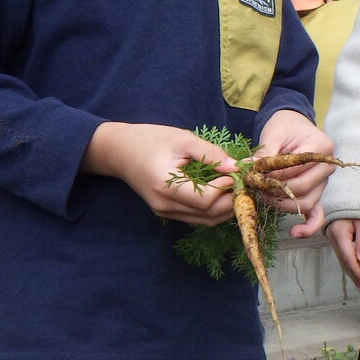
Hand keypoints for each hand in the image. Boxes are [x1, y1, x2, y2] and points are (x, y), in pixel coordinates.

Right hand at [81, 122, 237, 224]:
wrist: (119, 151)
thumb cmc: (150, 140)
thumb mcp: (183, 139)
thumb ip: (210, 154)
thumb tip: (236, 168)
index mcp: (166, 187)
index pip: (206, 200)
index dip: (226, 190)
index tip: (235, 173)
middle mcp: (165, 206)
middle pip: (208, 215)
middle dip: (230, 202)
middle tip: (241, 182)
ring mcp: (164, 212)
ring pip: (204, 221)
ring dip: (224, 208)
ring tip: (233, 187)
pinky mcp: (166, 212)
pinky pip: (196, 217)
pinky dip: (212, 209)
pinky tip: (220, 192)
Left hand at [255, 110, 335, 236]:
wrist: (293, 125)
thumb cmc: (284, 127)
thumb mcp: (272, 135)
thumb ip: (263, 155)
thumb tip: (244, 170)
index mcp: (321, 147)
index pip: (295, 170)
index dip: (271, 176)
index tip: (252, 176)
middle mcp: (327, 167)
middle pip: (302, 188)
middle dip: (274, 190)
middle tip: (254, 186)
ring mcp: (324, 183)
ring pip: (306, 203)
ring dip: (282, 204)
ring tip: (262, 196)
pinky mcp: (317, 193)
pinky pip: (317, 214)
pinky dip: (308, 227)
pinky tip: (294, 233)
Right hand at [326, 218, 359, 292]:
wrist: (352, 187)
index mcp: (339, 232)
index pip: (348, 257)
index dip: (357, 272)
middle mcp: (333, 236)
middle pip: (344, 260)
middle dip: (355, 275)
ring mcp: (334, 236)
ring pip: (343, 258)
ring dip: (354, 270)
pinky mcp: (338, 235)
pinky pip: (344, 252)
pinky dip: (352, 261)